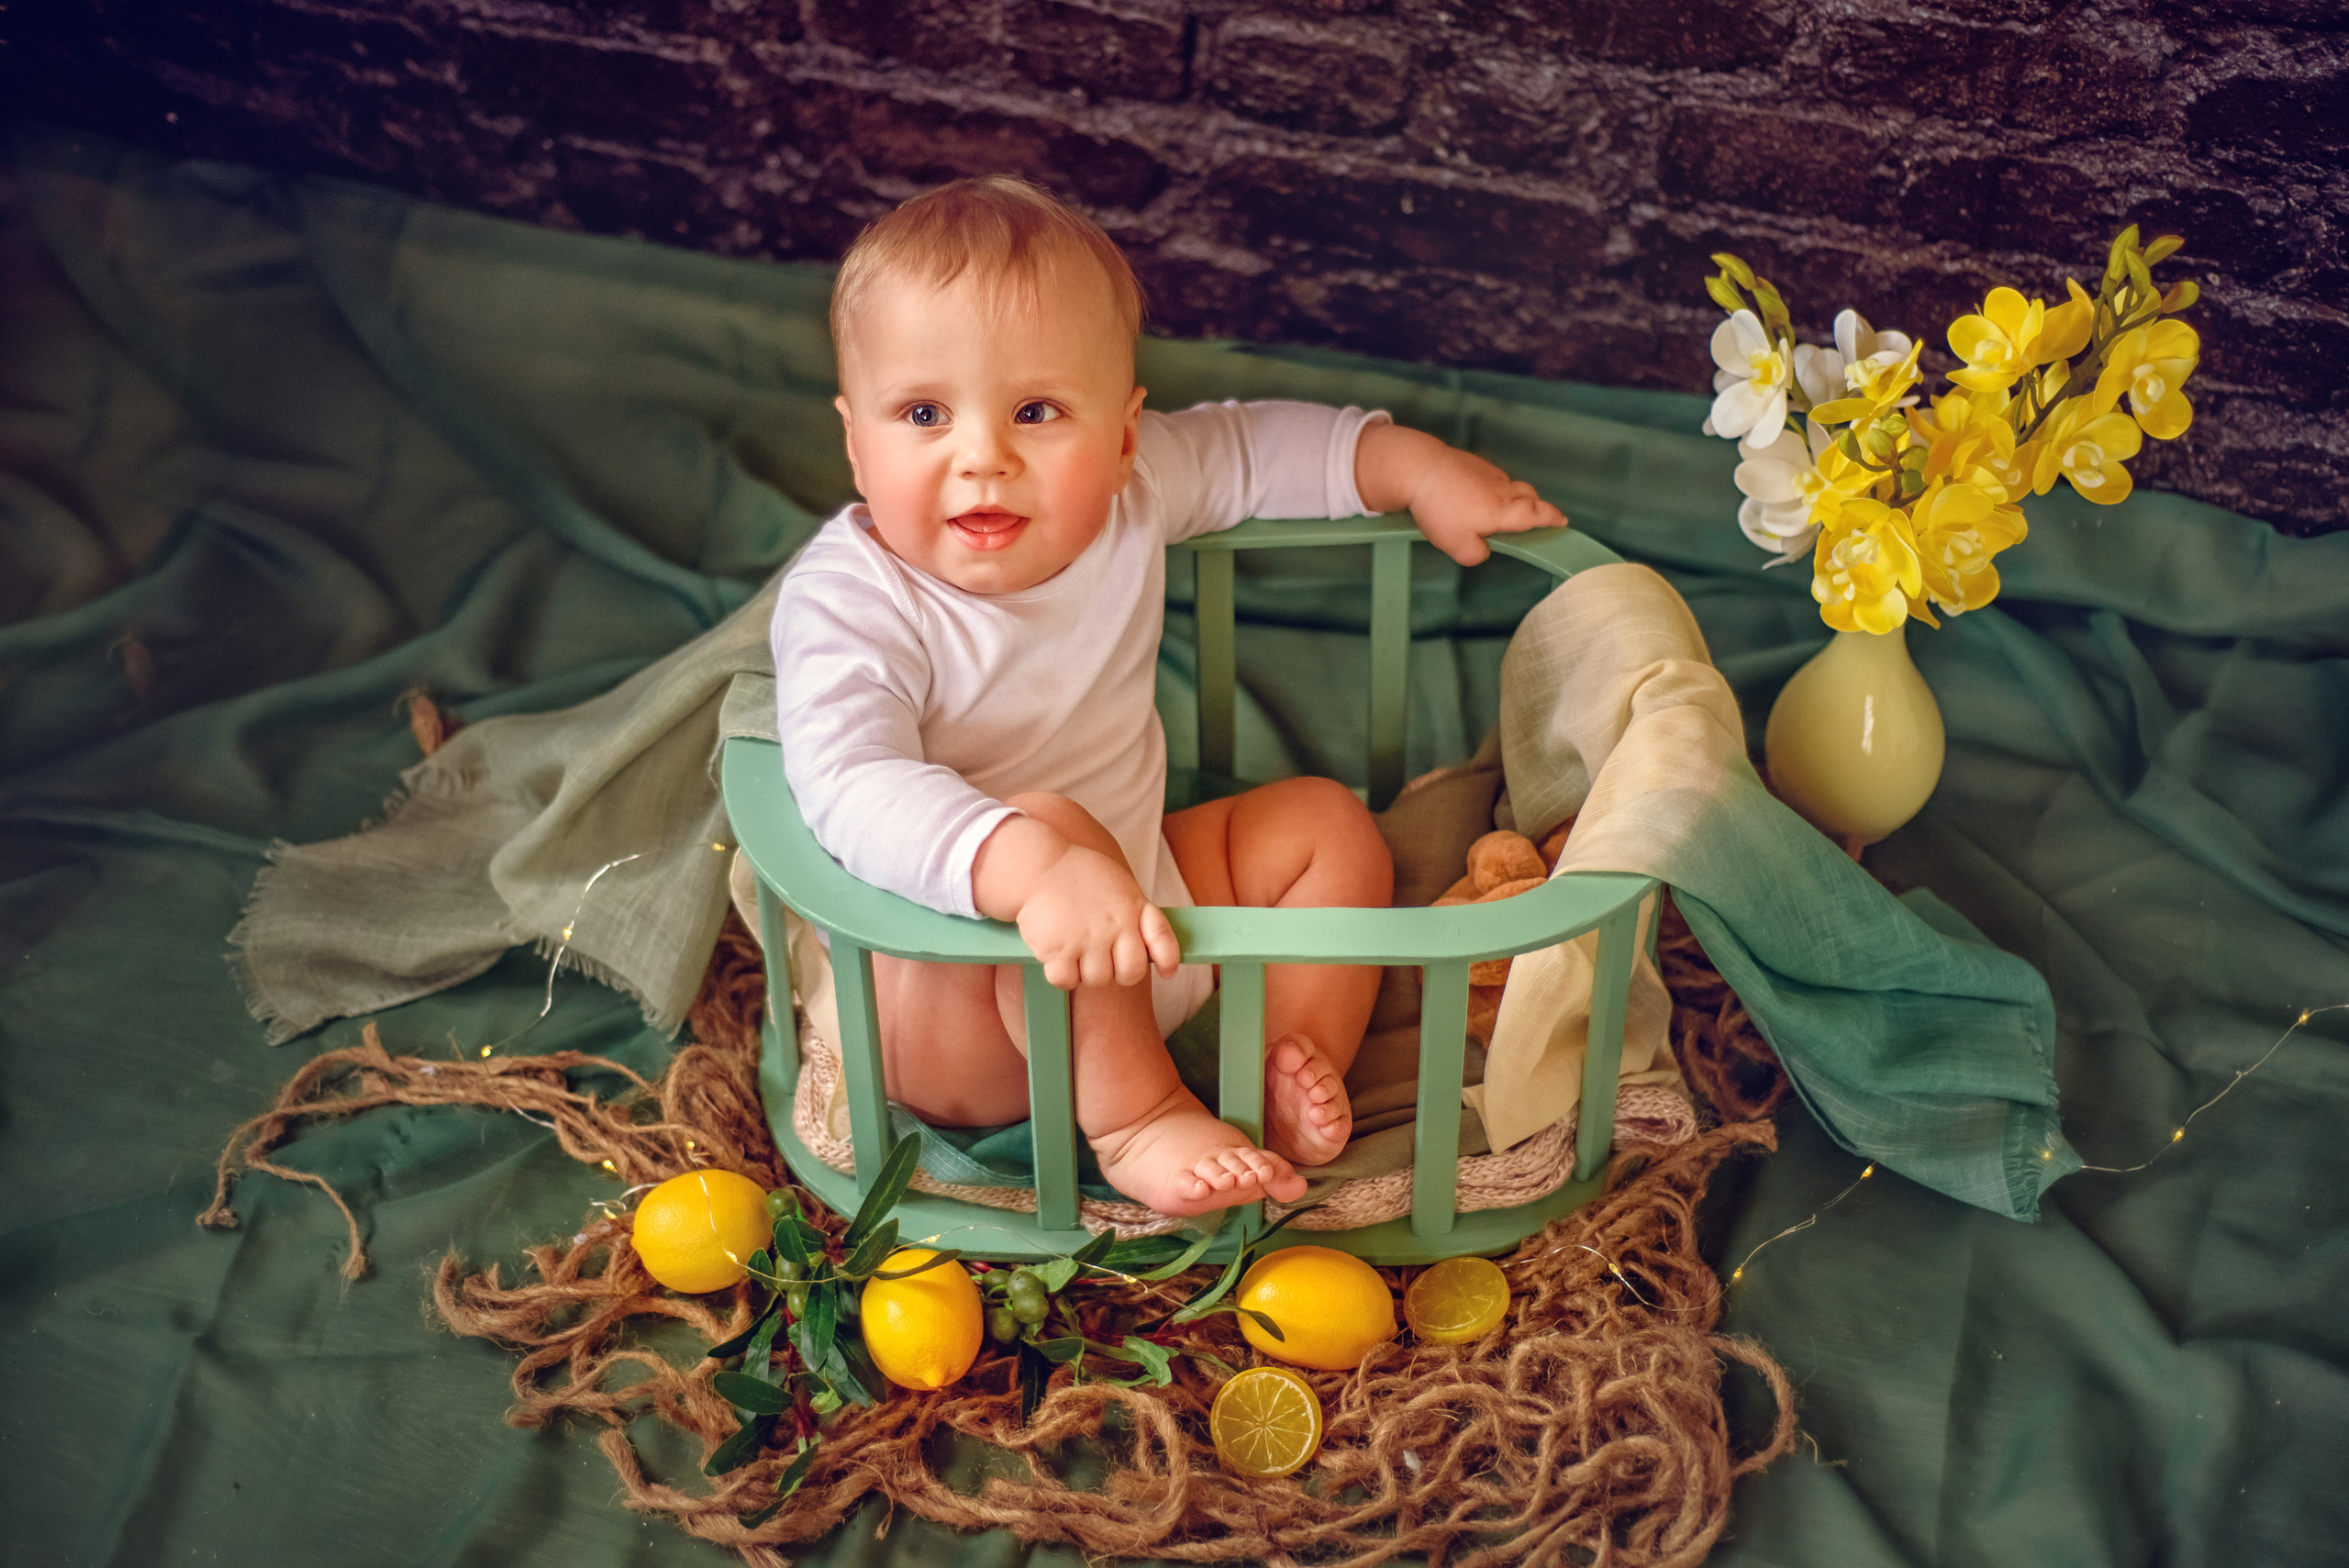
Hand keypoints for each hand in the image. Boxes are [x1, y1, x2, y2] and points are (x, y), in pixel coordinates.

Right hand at [1014, 845, 1180, 989]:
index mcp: (1134, 907)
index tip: (1167, 972)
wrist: (1037, 865)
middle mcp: (1115, 925)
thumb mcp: (1121, 886)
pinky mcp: (1058, 949)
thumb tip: (1156, 957)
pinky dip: (1061, 974)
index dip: (1167, 960)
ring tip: (1074, 946)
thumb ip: (1138, 916)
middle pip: (1130, 973)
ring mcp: (1088, 939)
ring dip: (1085, 971)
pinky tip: (1057, 954)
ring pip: (1097, 980)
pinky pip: (1067, 981)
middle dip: (1116, 972)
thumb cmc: (1079, 877)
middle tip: (1100, 957)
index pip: (1162, 939)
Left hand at [1356, 423, 1566, 565]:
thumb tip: (1482, 550)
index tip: (1562, 521)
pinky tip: (1474, 495)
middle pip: (1529, 496)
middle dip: (1536, 506)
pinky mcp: (1473, 463)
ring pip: (1510, 486)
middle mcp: (1503, 489)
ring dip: (1512, 497)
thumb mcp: (1457, 546)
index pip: (1537, 515)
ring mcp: (1488, 472)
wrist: (1419, 469)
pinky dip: (1491, 487)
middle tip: (1535, 516)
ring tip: (1499, 510)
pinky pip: (1491, 477)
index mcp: (1505, 511)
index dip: (1552, 518)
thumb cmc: (1440, 510)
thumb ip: (1475, 554)